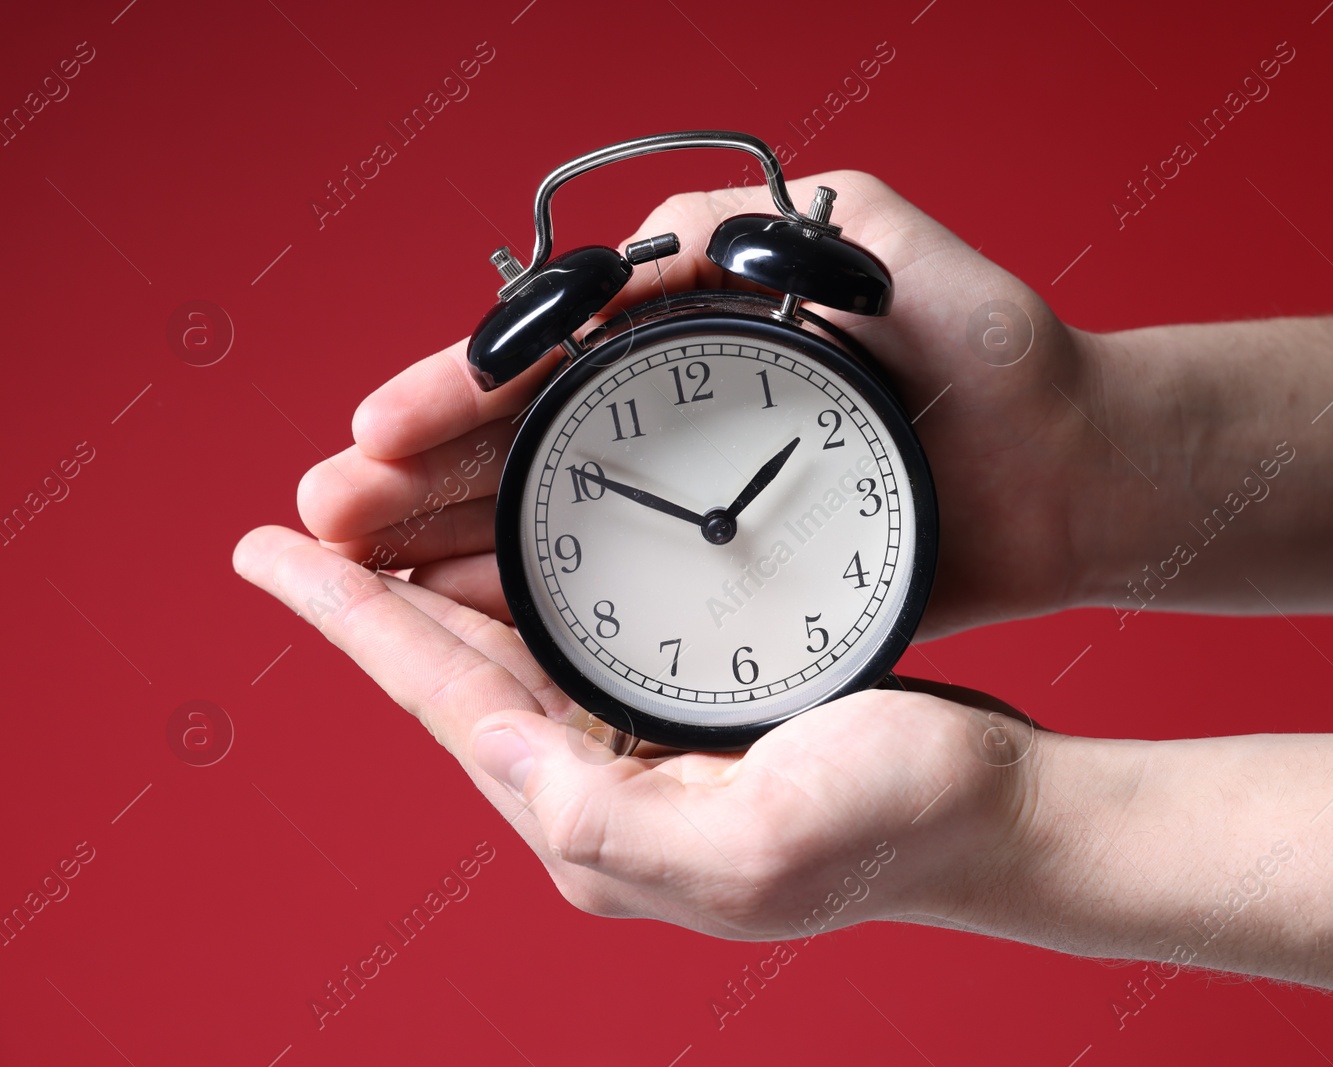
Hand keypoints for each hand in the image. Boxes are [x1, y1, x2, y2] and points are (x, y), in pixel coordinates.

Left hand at [230, 525, 1038, 938]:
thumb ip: (611, 819)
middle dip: (373, 594)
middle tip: (307, 513)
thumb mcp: (762, 842)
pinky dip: (521, 589)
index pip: (447, 703)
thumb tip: (493, 746)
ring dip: (434, 586)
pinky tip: (502, 554)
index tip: (271, 549)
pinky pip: (575, 642)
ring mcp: (644, 755)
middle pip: (456, 675)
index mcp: (599, 825)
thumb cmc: (904, 821)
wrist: (998, 807)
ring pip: (508, 652)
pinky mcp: (686, 717)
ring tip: (371, 524)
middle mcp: (602, 794)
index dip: (354, 621)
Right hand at [294, 169, 1110, 638]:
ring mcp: (710, 488)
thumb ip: (754, 231)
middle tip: (330, 509)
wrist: (1076, 467)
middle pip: (533, 438)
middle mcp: (689, 404)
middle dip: (427, 472)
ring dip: (457, 536)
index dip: (466, 388)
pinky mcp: (744, 568)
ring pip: (558, 512)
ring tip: (361, 560)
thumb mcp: (883, 250)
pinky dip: (542, 596)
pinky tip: (466, 611)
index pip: (560, 354)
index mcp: (705, 325)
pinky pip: (622, 582)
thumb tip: (626, 259)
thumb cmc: (998, 351)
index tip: (380, 427)